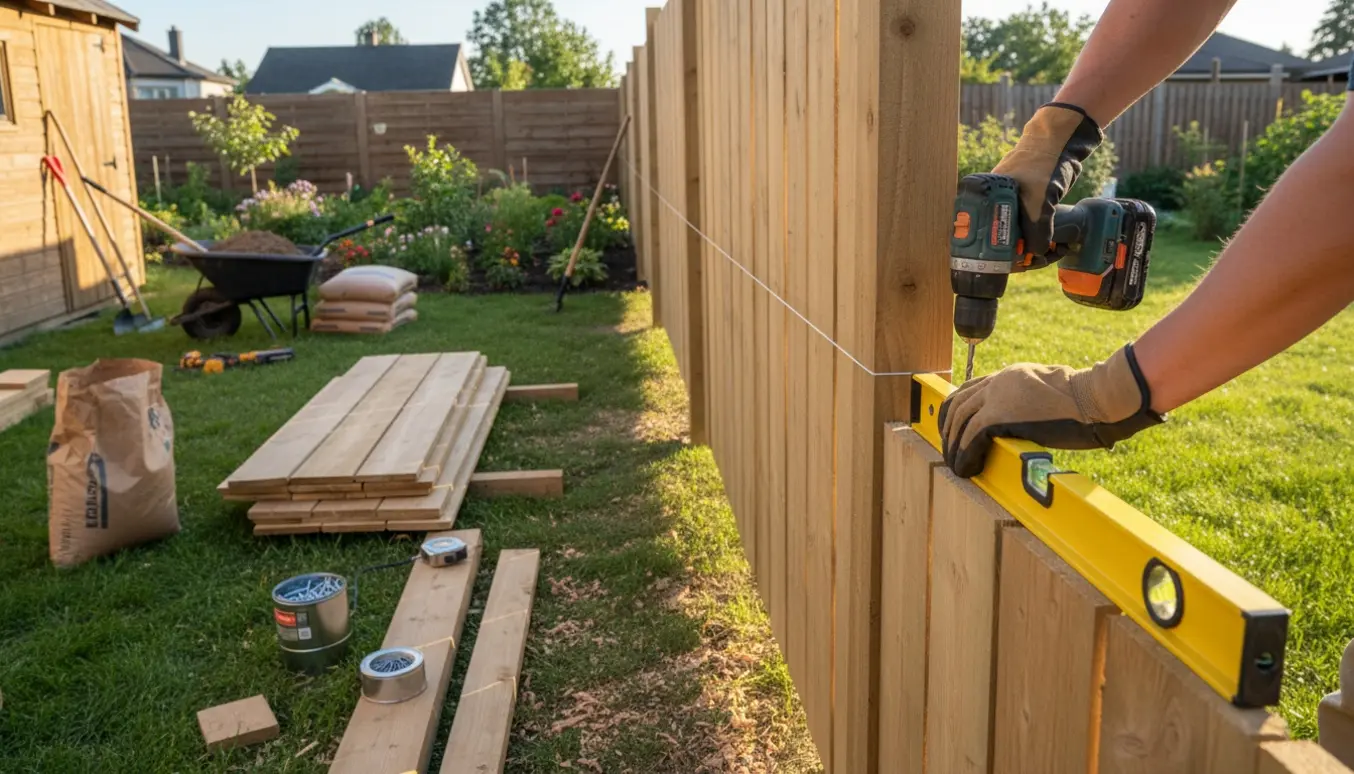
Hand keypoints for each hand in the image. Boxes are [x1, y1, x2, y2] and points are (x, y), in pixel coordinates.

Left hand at [939, 345, 1164, 477]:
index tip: (952, 428)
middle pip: (958, 403)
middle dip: (948, 429)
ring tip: (956, 466)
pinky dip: (964, 455)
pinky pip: (970, 437)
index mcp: (1011, 375)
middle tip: (948, 450)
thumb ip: (1031, 403)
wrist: (1098, 398)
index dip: (957, 410)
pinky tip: (967, 469)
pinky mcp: (1000, 415)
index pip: (970, 389)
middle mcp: (1000, 381)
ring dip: (953, 446)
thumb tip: (1026, 422)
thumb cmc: (1088, 402)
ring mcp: (998, 396)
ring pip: (959, 421)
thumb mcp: (1052, 395)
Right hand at [993, 103, 1103, 259]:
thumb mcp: (1040, 201)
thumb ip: (1038, 229)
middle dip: (1013, 249)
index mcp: (985, 198)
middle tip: (1027, 260)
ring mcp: (1009, 200)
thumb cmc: (1042, 163)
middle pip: (998, 234)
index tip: (1006, 262)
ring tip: (1040, 251)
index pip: (982, 232)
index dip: (992, 250)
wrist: (1060, 140)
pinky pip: (1026, 222)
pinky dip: (1034, 232)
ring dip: (1026, 242)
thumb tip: (1036, 253)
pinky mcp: (1025, 199)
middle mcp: (993, 200)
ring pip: (1013, 229)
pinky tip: (1044, 240)